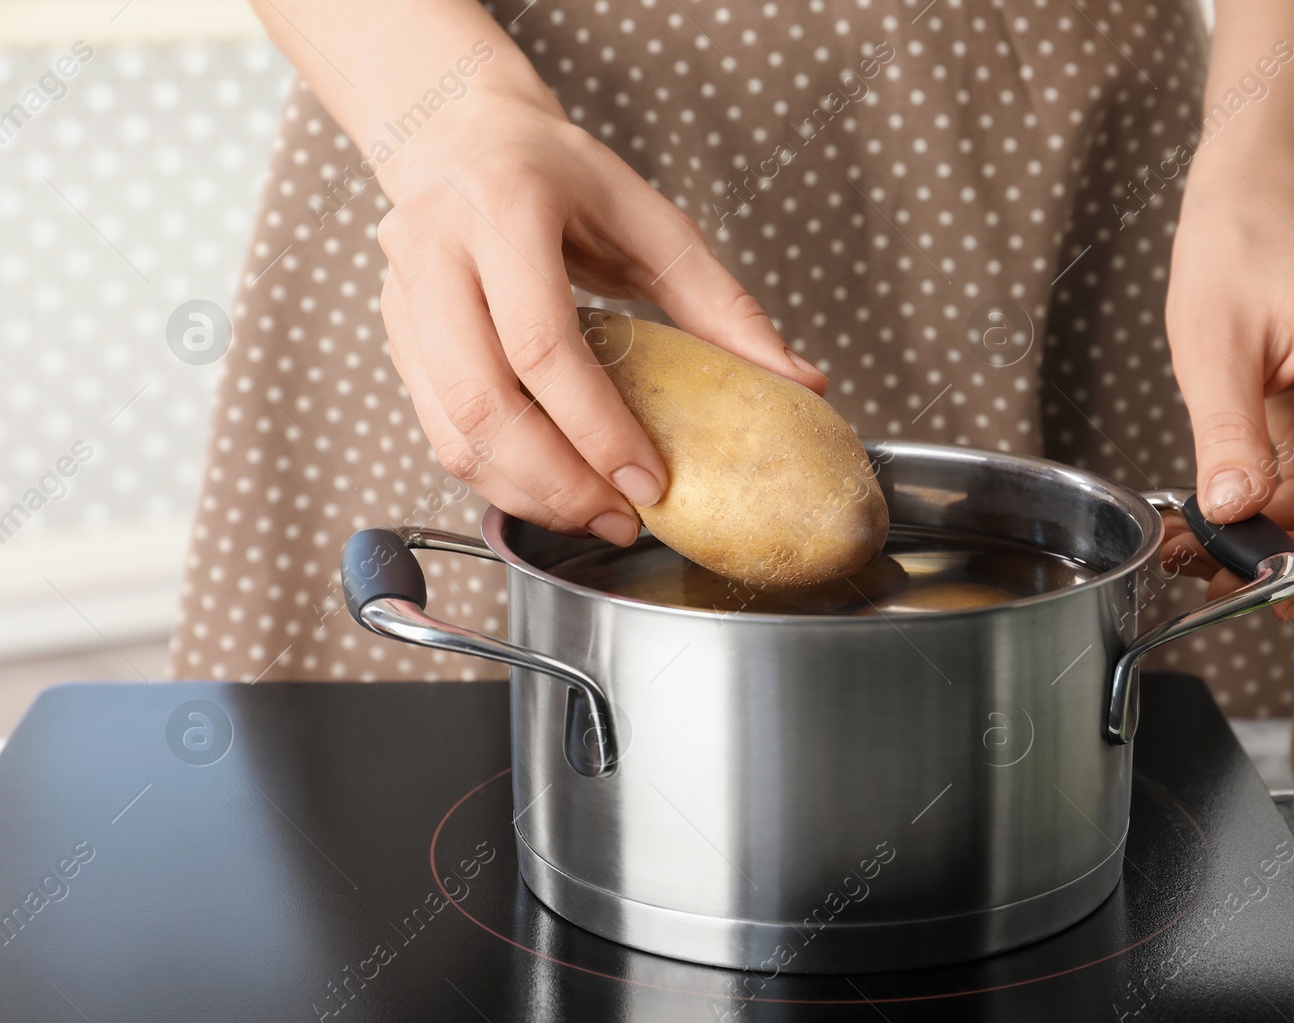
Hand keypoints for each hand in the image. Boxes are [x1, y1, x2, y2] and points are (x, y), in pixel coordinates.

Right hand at [375, 84, 826, 545]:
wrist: (460, 134)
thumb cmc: (561, 176)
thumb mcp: (652, 220)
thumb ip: (723, 304)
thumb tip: (802, 383)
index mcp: (504, 209)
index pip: (542, 344)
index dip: (595, 427)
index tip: (649, 480)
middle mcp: (434, 251)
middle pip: (483, 401)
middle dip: (556, 481)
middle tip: (621, 520)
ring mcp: (402, 297)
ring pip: (449, 429)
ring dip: (523, 492)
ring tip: (593, 517)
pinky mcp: (393, 335)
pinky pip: (436, 430)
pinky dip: (494, 476)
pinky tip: (549, 491)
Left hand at [1163, 174, 1293, 618]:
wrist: (1251, 215)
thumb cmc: (1239, 255)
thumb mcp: (1213, 347)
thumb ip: (1226, 435)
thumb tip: (1234, 514)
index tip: (1268, 585)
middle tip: (1222, 583)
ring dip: (1286, 547)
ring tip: (1204, 557)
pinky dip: (1281, 522)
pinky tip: (1223, 530)